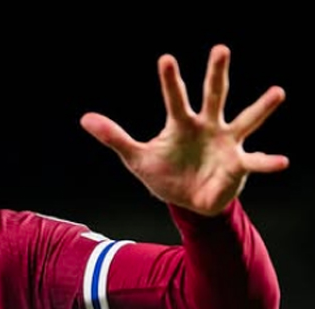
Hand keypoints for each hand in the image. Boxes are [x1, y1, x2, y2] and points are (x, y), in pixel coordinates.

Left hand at [80, 44, 287, 215]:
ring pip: (245, 120)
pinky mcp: (238, 165)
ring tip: (276, 92)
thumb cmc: (163, 173)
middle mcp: (208, 126)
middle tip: (220, 48)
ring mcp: (226, 143)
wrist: (186, 200)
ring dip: (261, 108)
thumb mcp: (135, 157)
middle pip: (214, 95)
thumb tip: (84, 118)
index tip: (166, 59)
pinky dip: (268, 161)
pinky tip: (282, 161)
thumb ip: (113, 137)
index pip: (175, 98)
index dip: (170, 80)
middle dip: (217, 73)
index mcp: (182, 123)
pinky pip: (255, 161)